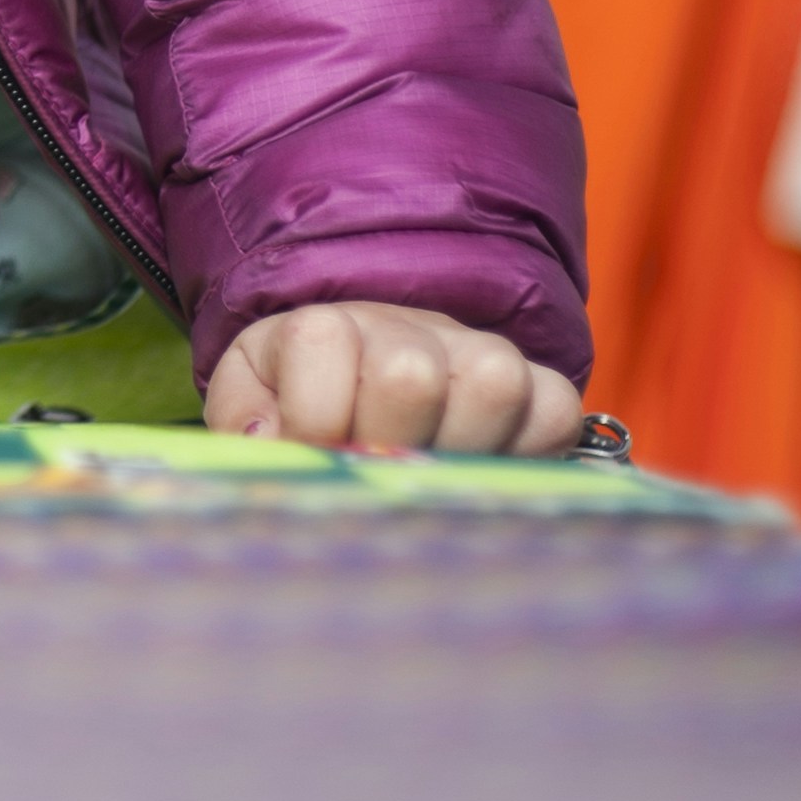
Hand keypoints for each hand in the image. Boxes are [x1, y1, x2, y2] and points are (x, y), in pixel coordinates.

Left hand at [204, 300, 583, 455]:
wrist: (367, 391)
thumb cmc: (298, 408)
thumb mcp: (251, 412)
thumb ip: (243, 428)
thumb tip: (276, 446)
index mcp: (323, 326)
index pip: (323, 343)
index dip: (314, 420)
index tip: (311, 452)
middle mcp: (408, 328)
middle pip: (409, 374)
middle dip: (384, 443)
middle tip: (375, 471)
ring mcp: (481, 353)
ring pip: (492, 383)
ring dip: (456, 449)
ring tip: (427, 473)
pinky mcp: (543, 391)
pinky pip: (557, 412)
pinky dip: (527, 455)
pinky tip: (480, 471)